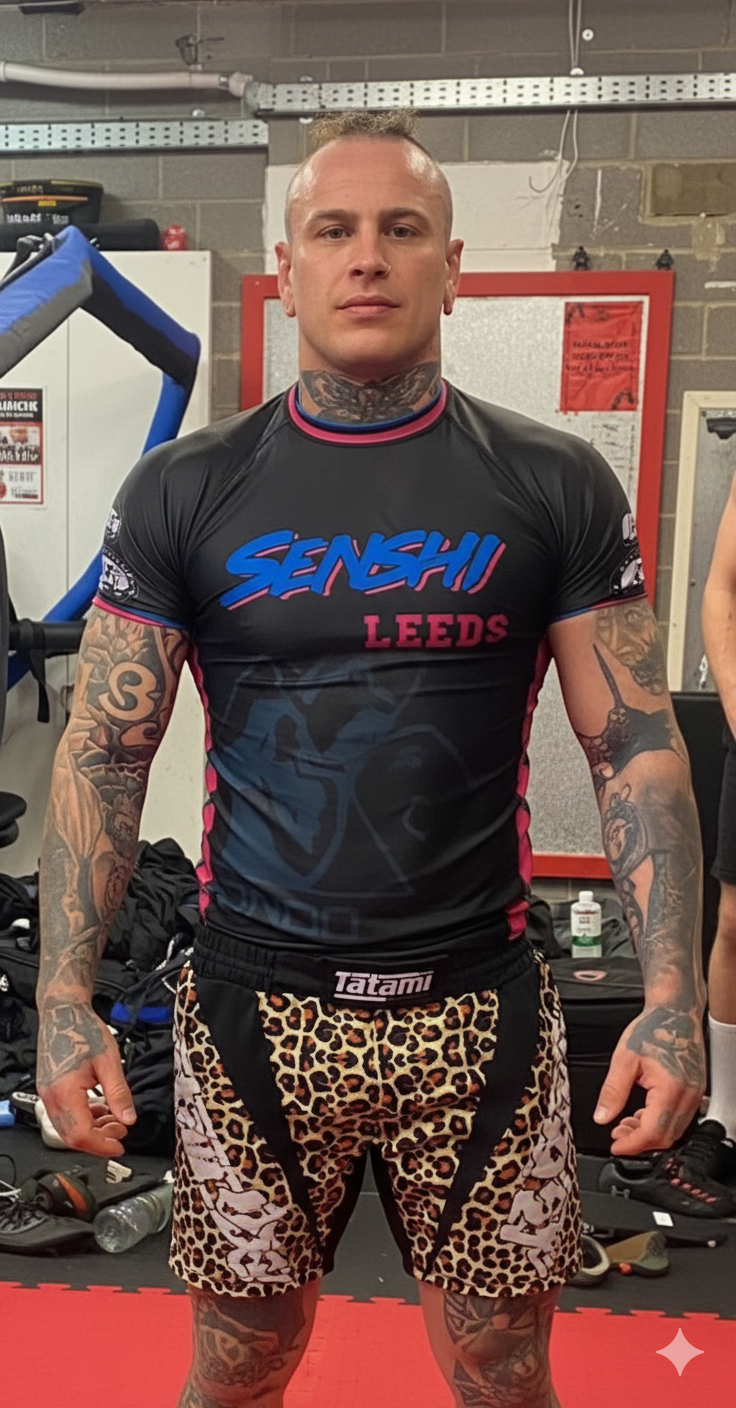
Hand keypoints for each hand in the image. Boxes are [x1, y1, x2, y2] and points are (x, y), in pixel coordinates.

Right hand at [37, 999, 136, 1156]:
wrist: (63, 1012)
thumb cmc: (84, 1030)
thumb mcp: (109, 1062)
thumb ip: (118, 1093)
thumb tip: (128, 1119)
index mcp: (65, 1093)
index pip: (81, 1134)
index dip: (102, 1146)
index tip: (120, 1146)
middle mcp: (51, 1097)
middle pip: (71, 1136)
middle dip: (98, 1140)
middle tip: (121, 1132)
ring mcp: (47, 1094)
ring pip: (67, 1127)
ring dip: (91, 1129)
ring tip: (114, 1119)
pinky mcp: (49, 1088)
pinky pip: (64, 1114)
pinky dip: (83, 1118)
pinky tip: (100, 1109)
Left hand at [592, 1004, 705, 1155]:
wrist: (675, 1011)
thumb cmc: (653, 1028)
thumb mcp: (623, 1058)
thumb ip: (613, 1091)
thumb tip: (602, 1116)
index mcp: (670, 1088)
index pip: (653, 1132)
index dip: (632, 1144)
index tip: (616, 1146)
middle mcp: (688, 1095)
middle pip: (665, 1136)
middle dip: (639, 1142)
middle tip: (617, 1136)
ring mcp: (694, 1094)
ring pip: (674, 1130)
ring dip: (649, 1133)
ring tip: (626, 1125)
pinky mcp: (695, 1091)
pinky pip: (679, 1117)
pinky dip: (660, 1122)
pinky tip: (643, 1114)